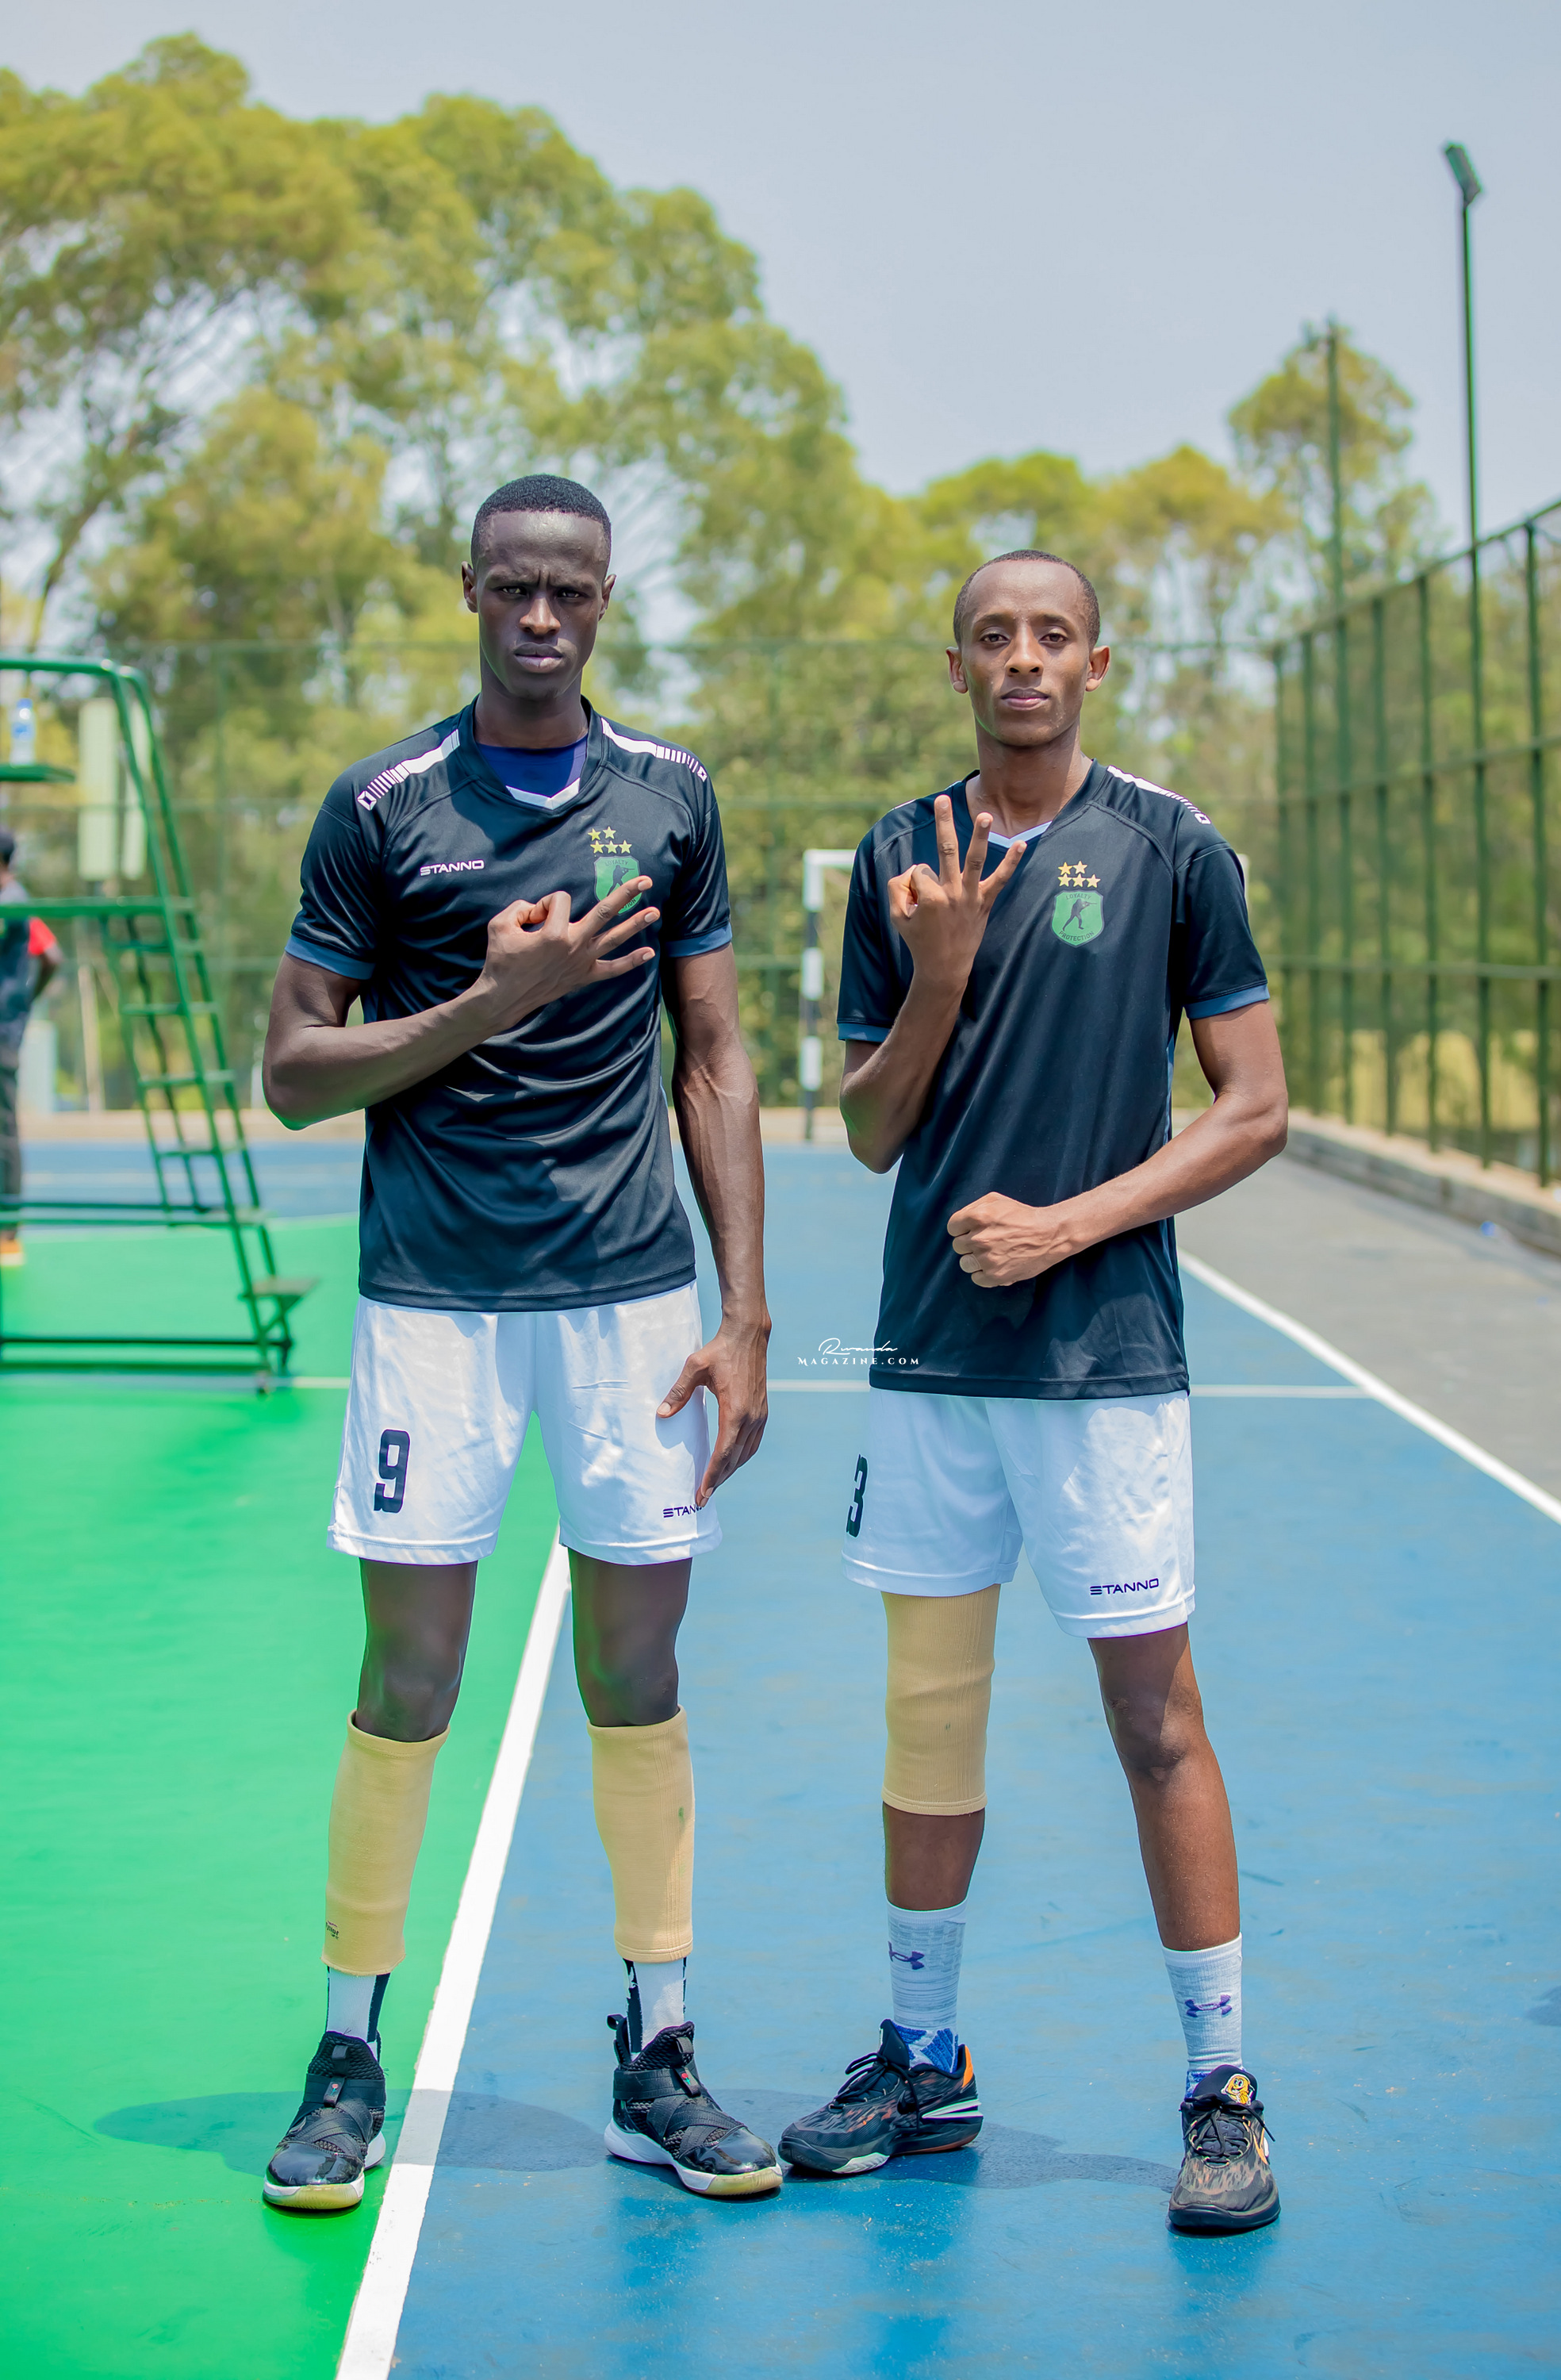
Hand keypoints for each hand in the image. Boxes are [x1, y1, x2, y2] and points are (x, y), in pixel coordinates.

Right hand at [467, 876, 659, 1032]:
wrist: (504, 996)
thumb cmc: (501, 959)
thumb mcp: (500, 923)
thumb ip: (520, 906)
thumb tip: (538, 907)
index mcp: (553, 932)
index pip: (559, 900)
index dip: (544, 903)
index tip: (530, 917)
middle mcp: (573, 945)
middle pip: (604, 912)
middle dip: (626, 894)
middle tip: (645, 881)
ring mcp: (582, 962)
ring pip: (614, 939)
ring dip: (636, 924)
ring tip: (655, 912)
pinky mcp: (583, 977)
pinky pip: (612, 970)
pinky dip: (630, 963)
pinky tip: (648, 954)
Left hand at [657, 1317, 769, 1504]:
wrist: (748, 1336)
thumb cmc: (719, 1351)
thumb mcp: (694, 1368)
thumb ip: (678, 1393)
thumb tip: (661, 1414)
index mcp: (735, 1411)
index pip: (723, 1454)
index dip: (712, 1476)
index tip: (702, 1493)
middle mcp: (751, 1418)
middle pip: (735, 1459)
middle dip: (719, 1480)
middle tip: (703, 1497)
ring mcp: (760, 1415)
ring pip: (746, 1453)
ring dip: (731, 1471)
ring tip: (715, 1484)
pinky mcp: (762, 1411)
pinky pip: (753, 1443)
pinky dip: (742, 1457)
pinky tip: (732, 1462)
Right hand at [887, 793, 1025, 993]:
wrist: (944, 968)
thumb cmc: (919, 942)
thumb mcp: (896, 916)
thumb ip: (897, 888)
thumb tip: (914, 869)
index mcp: (929, 897)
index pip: (919, 871)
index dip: (915, 884)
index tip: (917, 902)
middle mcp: (951, 893)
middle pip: (945, 850)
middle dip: (942, 823)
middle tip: (941, 800)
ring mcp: (970, 897)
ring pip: (974, 860)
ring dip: (979, 836)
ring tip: (985, 814)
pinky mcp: (984, 903)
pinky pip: (1000, 880)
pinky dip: (1012, 863)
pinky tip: (1022, 844)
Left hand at [948, 1192, 1075, 1287]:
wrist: (1049, 1235)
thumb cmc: (1022, 1216)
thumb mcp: (996, 1200)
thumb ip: (973, 1207)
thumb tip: (959, 1223)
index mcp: (978, 1217)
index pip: (952, 1228)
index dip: (962, 1229)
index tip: (972, 1230)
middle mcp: (980, 1238)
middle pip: (958, 1246)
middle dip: (969, 1243)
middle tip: (986, 1241)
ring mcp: (987, 1259)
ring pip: (965, 1264)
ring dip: (974, 1260)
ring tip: (990, 1254)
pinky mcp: (996, 1275)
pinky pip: (976, 1278)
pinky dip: (983, 1274)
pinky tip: (995, 1265)